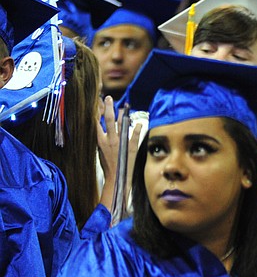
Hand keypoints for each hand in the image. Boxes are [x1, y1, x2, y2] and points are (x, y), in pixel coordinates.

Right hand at [96, 96, 143, 210]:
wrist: (116, 178)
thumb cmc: (107, 165)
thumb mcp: (99, 151)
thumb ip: (100, 139)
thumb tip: (99, 129)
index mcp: (100, 141)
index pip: (96, 123)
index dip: (96, 112)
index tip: (96, 102)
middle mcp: (110, 140)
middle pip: (108, 120)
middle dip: (108, 108)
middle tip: (108, 98)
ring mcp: (121, 144)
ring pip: (121, 126)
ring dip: (122, 115)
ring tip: (123, 106)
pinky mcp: (131, 148)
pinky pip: (135, 136)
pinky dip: (138, 129)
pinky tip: (139, 123)